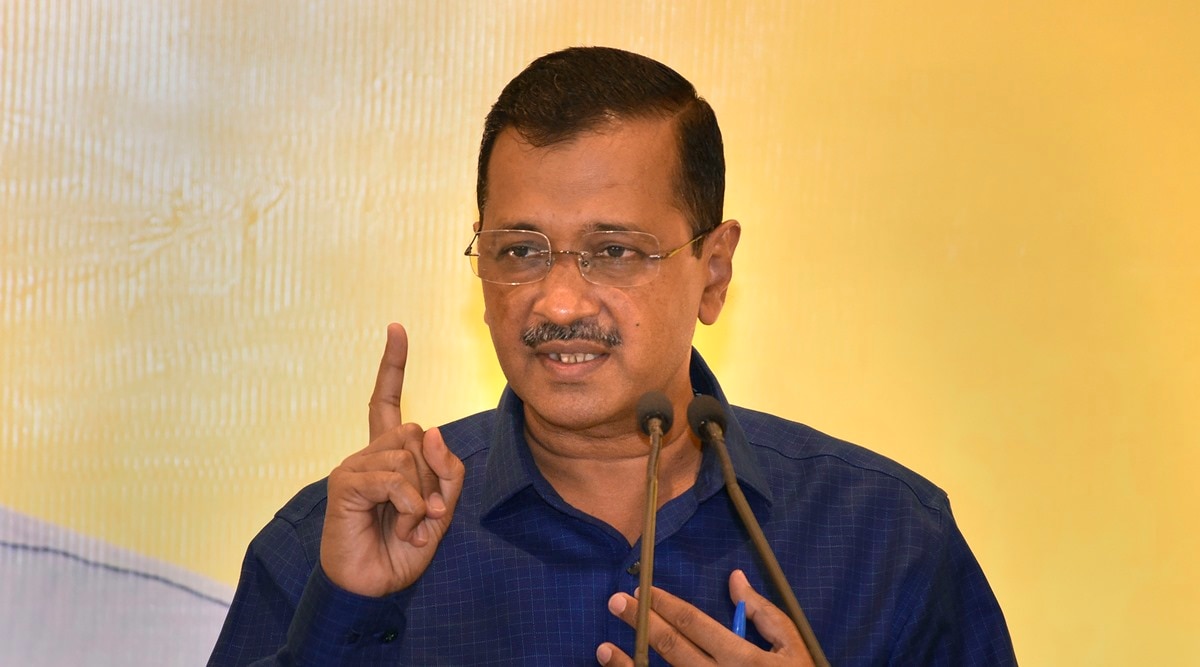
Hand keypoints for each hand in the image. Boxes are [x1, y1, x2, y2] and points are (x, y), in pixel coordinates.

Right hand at [319, 323, 465, 596]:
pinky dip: (411, 506)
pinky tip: (402, 527)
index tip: (396, 328)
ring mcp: (354, 467)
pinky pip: (395, 478)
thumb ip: (446, 469)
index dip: (393, 365)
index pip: (388, 401)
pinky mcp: (346, 484)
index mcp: (389, 456)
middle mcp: (368, 454)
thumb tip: (430, 428)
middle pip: (416, 434)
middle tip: (424, 513)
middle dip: (433, 475)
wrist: (373, 588)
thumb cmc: (403, 549)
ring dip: (422, 497)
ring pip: (409, 455)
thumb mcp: (441, 509)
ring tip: (409, 525)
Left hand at [597, 570, 814, 665]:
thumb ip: (764, 613)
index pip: (695, 624)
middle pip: (672, 647)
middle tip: (616, 603)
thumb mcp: (791, 645)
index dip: (666, 605)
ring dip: (629, 664)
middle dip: (641, 622)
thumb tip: (735, 579)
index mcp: (743, 658)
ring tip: (604, 648)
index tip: (643, 591)